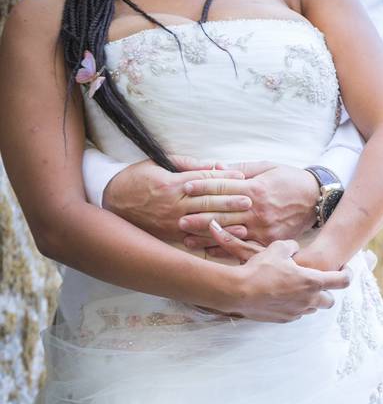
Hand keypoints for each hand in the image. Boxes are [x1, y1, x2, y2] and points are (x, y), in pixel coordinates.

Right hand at [102, 155, 250, 241]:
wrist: (109, 200)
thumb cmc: (136, 179)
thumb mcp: (158, 164)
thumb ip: (186, 164)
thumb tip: (213, 164)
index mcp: (172, 183)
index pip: (204, 179)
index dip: (224, 177)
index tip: (241, 175)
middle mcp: (174, 203)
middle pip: (208, 201)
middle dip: (231, 200)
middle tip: (251, 199)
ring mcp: (172, 221)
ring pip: (203, 222)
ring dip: (226, 222)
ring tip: (245, 221)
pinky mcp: (170, 235)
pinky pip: (194, 238)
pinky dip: (211, 239)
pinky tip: (225, 238)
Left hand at [178, 161, 318, 255]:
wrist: (317, 199)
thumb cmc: (290, 180)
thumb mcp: (267, 167)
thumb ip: (240, 170)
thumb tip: (215, 167)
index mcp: (256, 188)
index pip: (223, 187)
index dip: (203, 186)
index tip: (185, 187)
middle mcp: (258, 209)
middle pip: (222, 212)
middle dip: (198, 215)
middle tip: (177, 219)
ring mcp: (264, 227)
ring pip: (230, 232)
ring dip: (207, 236)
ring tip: (187, 238)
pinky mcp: (270, 240)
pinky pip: (245, 247)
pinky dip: (227, 250)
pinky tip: (210, 251)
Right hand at [214, 227, 351, 322]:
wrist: (238, 292)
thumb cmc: (260, 269)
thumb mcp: (278, 248)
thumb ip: (292, 247)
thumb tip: (295, 249)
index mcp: (313, 282)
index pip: (343, 281)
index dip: (348, 274)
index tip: (344, 269)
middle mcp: (309, 299)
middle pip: (330, 301)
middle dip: (328, 292)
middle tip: (318, 282)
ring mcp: (297, 311)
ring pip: (313, 308)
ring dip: (311, 300)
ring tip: (298, 289)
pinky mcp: (284, 319)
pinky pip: (297, 313)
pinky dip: (296, 306)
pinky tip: (284, 297)